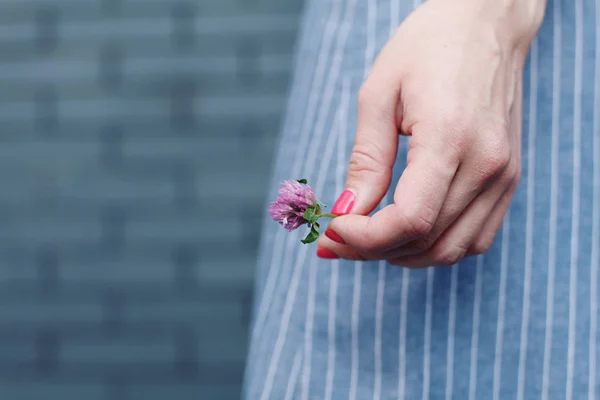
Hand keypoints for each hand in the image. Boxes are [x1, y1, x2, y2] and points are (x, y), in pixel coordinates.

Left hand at [316, 0, 545, 266]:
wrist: (486, 24)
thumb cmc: (428, 47)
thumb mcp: (379, 95)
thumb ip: (366, 161)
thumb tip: (347, 212)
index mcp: (451, 138)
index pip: (410, 219)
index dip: (365, 237)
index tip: (333, 228)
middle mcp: (487, 165)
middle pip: (427, 240)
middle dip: (372, 249)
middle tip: (336, 240)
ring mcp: (504, 176)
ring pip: (452, 250)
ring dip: (403, 254)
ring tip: (366, 239)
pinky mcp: (508, 179)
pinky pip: (476, 238)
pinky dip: (436, 247)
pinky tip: (406, 233)